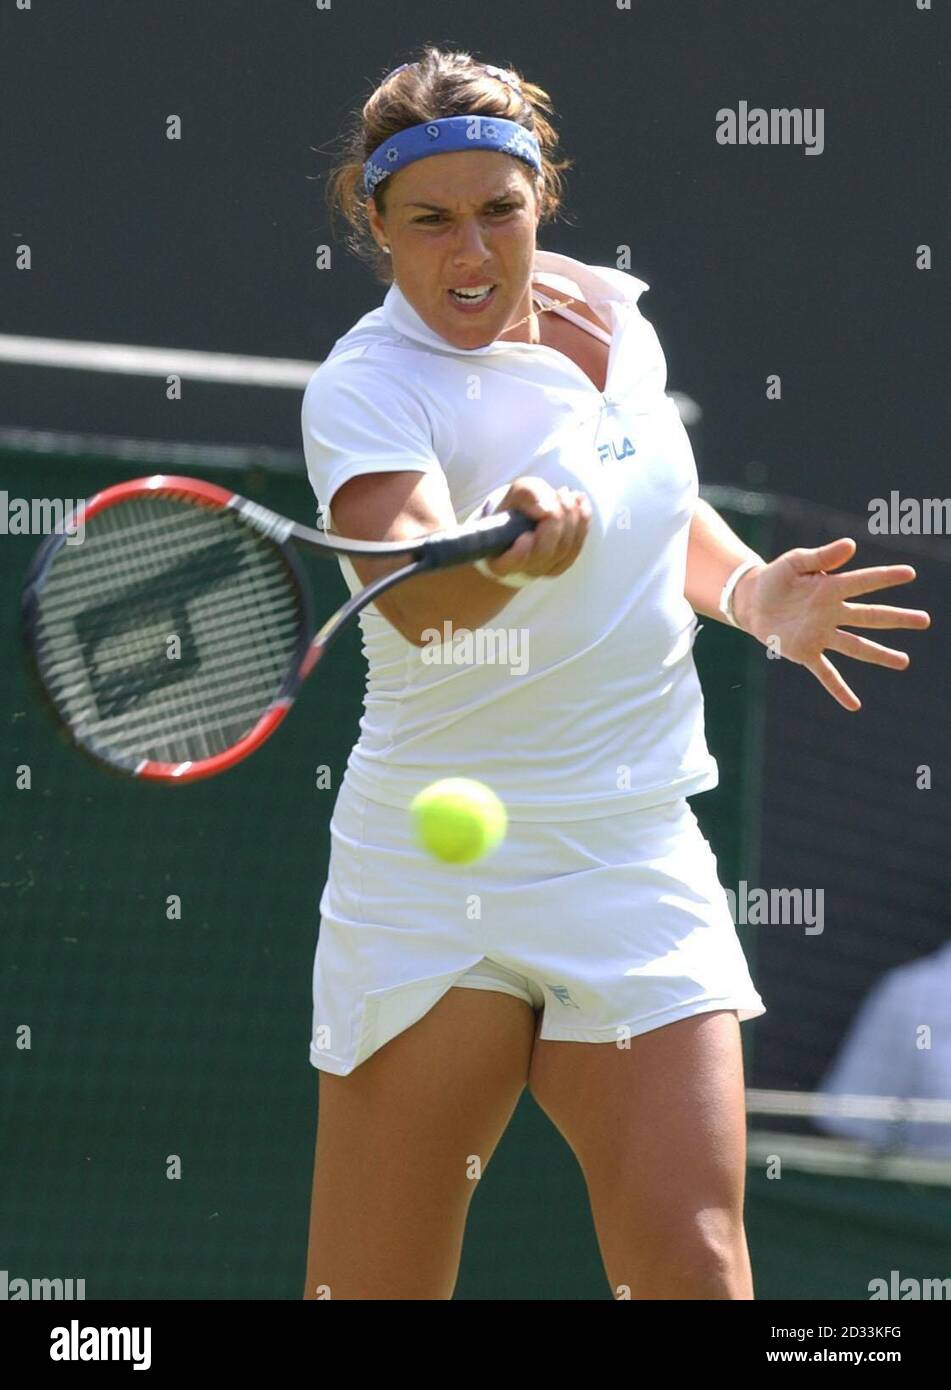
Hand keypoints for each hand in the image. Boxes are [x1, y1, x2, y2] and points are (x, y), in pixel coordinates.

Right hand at [483, 477, 591, 580]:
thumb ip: (526, 495)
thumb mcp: (516, 493)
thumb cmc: (518, 506)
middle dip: (555, 520)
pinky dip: (582, 522)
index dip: (519, 554)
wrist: (527, 517)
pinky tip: (581, 502)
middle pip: (543, 552)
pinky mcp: (561, 564)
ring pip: (563, 549)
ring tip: (566, 494)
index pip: (508, 564)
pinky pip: (577, 546)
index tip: (525, 535)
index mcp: (499, 559)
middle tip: (557, 494)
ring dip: (570, 517)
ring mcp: (543, 570)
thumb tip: (545, 509)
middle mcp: (521, 570)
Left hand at [733, 537, 931, 710]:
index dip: (885, 577)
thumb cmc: (776, 578)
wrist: (751, 601)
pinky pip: (826, 673)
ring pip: (856, 646)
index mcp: (831, 587)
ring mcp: (821, 634)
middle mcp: (832, 613)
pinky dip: (839, 689)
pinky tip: (854, 705)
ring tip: (904, 662)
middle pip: (870, 616)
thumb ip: (821, 556)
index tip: (909, 573)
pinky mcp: (805, 652)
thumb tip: (852, 545)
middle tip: (925, 620)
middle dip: (897, 618)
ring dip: (879, 655)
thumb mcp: (795, 561)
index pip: (863, 582)